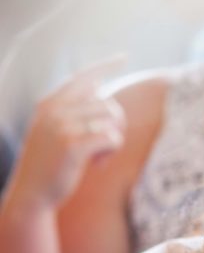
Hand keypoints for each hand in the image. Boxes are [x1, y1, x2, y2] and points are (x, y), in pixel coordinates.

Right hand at [5, 58, 126, 212]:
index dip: (105, 66)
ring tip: (98, 157)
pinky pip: (111, 137)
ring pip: (112, 119)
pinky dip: (112, 151)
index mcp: (50, 104)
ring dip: (114, 140)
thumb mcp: (54, 131)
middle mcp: (54, 110)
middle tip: (104, 146)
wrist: (31, 195)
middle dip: (116, 125)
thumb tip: (100, 87)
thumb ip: (73, 110)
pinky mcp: (72, 145)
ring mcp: (61, 126)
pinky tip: (98, 164)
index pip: (82, 77)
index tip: (124, 57)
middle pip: (107, 102)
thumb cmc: (49, 165)